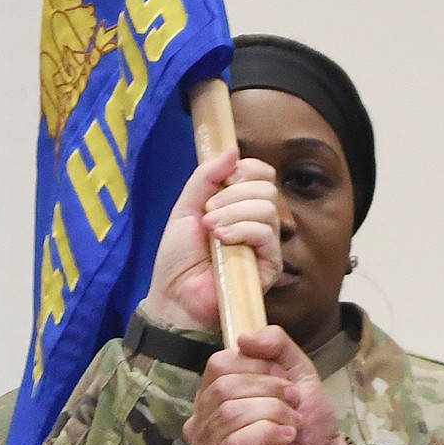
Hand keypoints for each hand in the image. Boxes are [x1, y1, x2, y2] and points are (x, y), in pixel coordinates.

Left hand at [138, 147, 281, 333]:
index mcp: (240, 206)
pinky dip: (242, 229)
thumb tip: (232, 149)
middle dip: (234, 194)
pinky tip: (221, 240)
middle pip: (267, 187)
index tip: (222, 181)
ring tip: (211, 229)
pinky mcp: (269, 265)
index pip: (262, 174)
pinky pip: (267, 233)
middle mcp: (257, 222)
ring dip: (234, 212)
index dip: (245, 170)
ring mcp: (265, 244)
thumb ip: (206, 177)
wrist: (174, 296)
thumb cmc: (178, 258)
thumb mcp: (186, 207)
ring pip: (267, 208)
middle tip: (208, 213)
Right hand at [184, 327, 347, 444]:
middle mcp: (200, 422)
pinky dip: (266, 435)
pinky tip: (285, 441)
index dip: (258, 368)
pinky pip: (234, 444)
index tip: (286, 383)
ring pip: (230, 414)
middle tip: (293, 407)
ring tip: (292, 426)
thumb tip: (242, 338)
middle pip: (223, 389)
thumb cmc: (308, 425)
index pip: (219, 364)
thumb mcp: (297, 372)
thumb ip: (275, 344)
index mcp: (213, 396)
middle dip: (270, 393)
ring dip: (273, 415)